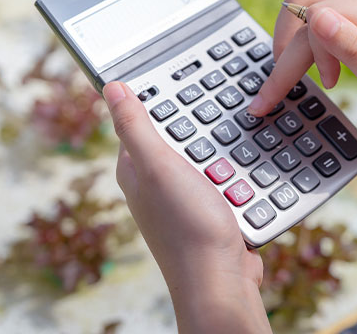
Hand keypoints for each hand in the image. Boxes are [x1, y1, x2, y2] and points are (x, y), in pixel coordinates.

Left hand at [103, 82, 270, 333]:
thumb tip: (111, 86)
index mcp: (134, 168)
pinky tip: (245, 162)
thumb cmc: (187, 226)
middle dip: (196, 121)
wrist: (221, 281)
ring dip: (218, 145)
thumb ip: (136, 127)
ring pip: (202, 154)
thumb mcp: (158, 166)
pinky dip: (233, 168)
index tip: (180, 74)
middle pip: (175, 134)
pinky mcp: (208, 208)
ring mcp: (182, 197)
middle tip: (217, 100)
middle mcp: (154, 182)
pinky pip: (222, 175)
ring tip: (237, 127)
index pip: (139, 119)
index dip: (157, 95)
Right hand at [248, 0, 356, 159]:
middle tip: (277, 93)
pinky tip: (314, 68)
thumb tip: (318, 19)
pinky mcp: (355, 4)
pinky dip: (302, 42)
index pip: (322, 14)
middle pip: (307, 6)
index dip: (304, 53)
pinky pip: (311, 11)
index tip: (302, 88)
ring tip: (304, 80)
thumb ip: (356, 51)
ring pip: (302, 6)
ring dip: (293, 45)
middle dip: (289, 53)